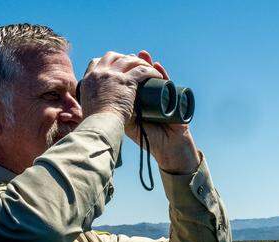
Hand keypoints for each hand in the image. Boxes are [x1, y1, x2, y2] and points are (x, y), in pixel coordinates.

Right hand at [78, 51, 164, 123]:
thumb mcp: (88, 111)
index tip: (114, 66)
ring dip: (140, 62)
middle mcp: (99, 73)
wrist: (100, 126)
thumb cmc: (94, 125)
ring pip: (129, 60)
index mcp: (88, 80)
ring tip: (149, 69)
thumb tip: (95, 110)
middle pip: (112, 56)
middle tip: (134, 64)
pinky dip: (152, 71)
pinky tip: (158, 76)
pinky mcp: (126, 81)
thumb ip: (92, 106)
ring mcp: (112, 75)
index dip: (106, 62)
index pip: (95, 62)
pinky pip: (142, 70)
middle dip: (124, 57)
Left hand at [122, 51, 199, 174]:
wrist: (168, 148)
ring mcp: (163, 95)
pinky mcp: (174, 98)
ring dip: (148, 64)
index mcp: (138, 100)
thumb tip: (104, 101)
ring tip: (142, 55)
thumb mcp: (130, 125)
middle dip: (135, 64)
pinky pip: (168, 82)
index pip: (131, 82)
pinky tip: (157, 66)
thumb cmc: (150, 139)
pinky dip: (163, 73)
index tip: (117, 64)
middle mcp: (150, 95)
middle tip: (129, 55)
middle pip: (142, 75)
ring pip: (154, 75)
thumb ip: (119, 114)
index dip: (125, 72)